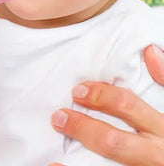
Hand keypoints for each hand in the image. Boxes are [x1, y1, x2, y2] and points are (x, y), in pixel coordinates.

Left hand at [50, 45, 163, 165]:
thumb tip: (150, 51)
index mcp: (163, 128)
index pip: (127, 107)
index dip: (101, 97)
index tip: (77, 91)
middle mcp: (156, 153)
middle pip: (113, 140)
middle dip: (83, 128)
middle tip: (59, 117)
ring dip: (77, 161)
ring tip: (53, 157)